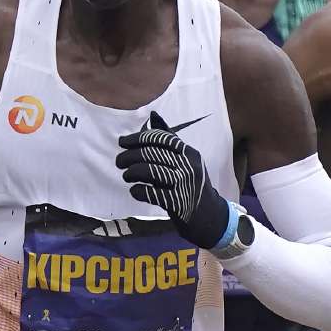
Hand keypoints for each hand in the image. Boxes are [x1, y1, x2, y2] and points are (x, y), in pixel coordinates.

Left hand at [115, 111, 230, 249]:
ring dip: (131, 173)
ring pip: (149, 172)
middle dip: (129, 156)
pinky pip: (151, 193)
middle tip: (119, 162)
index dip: (137, 138)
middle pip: (151, 154)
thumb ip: (170, 139)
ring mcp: (184, 184)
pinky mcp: (178, 203)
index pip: (159, 138)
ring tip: (126, 176)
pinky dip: (138, 191)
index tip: (122, 142)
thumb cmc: (193, 184)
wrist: (211, 216)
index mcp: (189, 152)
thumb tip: (153, 115)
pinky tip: (134, 190)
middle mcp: (188, 165)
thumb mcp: (187, 159)